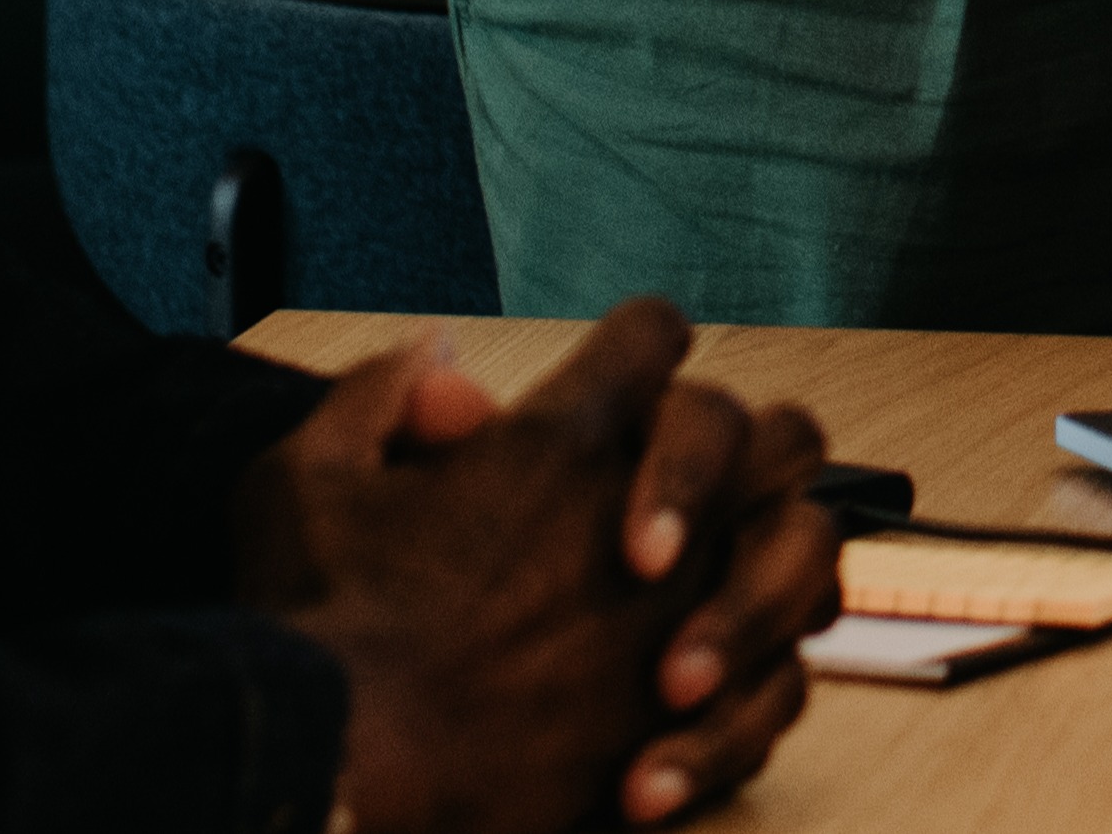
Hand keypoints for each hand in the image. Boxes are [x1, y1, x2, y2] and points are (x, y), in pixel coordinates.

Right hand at [244, 303, 843, 833]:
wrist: (346, 775)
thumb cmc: (319, 632)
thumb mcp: (303, 478)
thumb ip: (378, 396)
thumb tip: (439, 361)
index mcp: (561, 442)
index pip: (651, 337)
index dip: (636, 350)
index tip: (615, 383)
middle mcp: (646, 520)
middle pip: (771, 433)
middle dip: (740, 447)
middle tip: (683, 488)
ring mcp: (681, 620)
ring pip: (807, 551)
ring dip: (773, 559)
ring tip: (717, 585)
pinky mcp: (686, 720)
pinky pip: (781, 685)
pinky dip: (756, 685)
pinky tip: (701, 694)